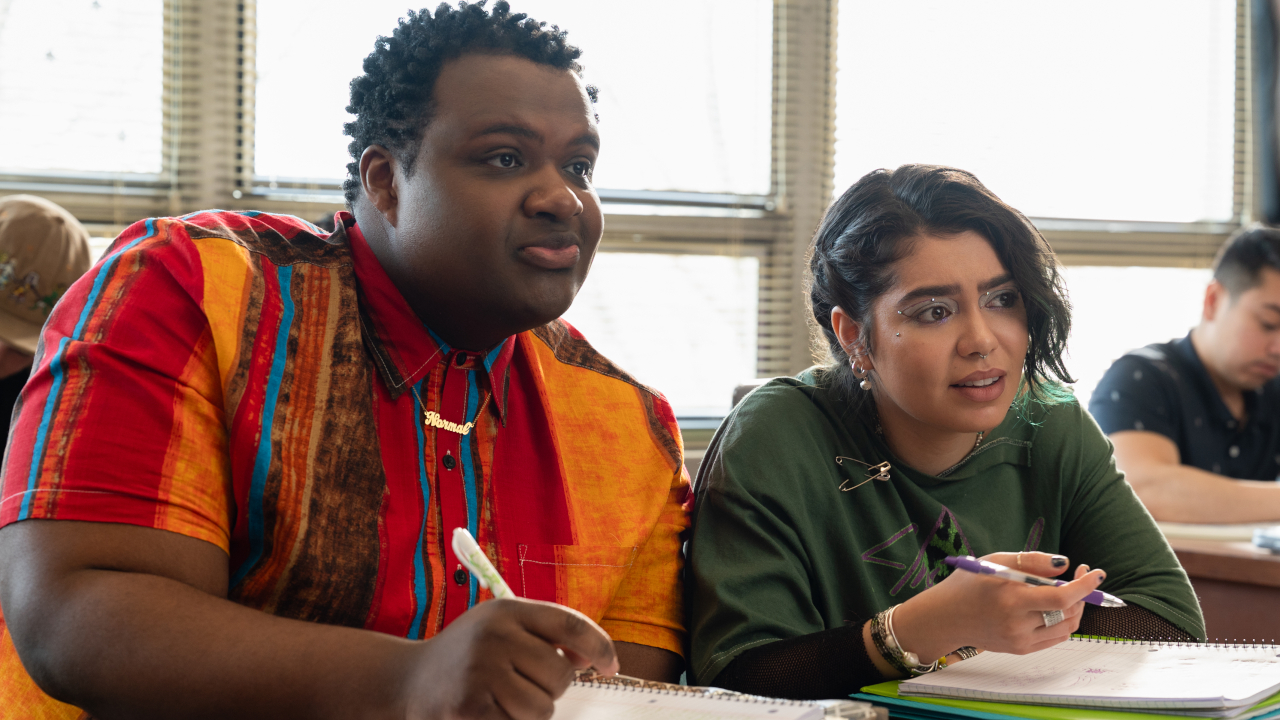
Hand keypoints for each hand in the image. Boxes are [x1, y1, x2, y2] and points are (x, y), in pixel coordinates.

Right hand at [401, 598, 617, 719]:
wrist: (407, 680)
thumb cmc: (469, 656)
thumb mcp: (503, 629)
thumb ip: (547, 636)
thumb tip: (594, 659)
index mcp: (507, 610)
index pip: (569, 625)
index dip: (599, 647)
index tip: (611, 666)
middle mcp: (494, 636)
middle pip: (560, 675)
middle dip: (551, 688)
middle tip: (521, 683)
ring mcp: (481, 672)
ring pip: (543, 708)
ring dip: (531, 712)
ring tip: (502, 698)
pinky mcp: (471, 707)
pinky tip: (488, 712)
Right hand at [892, 552, 1104, 661]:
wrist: (945, 617)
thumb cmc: (968, 584)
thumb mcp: (995, 561)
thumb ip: (1032, 561)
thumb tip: (1064, 564)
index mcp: (1011, 598)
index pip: (1060, 597)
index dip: (1084, 586)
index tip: (1096, 573)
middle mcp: (1017, 623)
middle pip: (1068, 612)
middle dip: (1082, 592)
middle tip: (1079, 575)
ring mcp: (1020, 639)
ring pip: (1066, 626)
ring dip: (1075, 608)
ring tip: (1068, 591)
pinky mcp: (1021, 649)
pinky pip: (1055, 637)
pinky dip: (1063, 622)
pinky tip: (1056, 608)